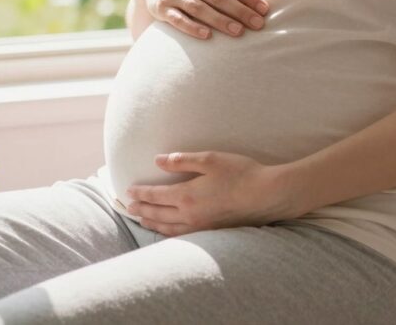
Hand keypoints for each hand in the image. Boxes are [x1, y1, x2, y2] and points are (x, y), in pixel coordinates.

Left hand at [125, 151, 298, 236]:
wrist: (266, 195)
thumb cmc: (240, 173)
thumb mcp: (210, 159)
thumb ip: (182, 160)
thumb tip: (158, 160)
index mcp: (187, 195)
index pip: (155, 195)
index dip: (140, 193)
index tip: (128, 190)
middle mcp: (189, 214)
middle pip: (157, 213)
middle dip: (141, 209)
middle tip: (128, 206)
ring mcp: (200, 227)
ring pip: (167, 228)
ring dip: (152, 223)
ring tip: (142, 219)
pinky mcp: (211, 232)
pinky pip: (181, 236)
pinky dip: (167, 233)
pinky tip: (166, 231)